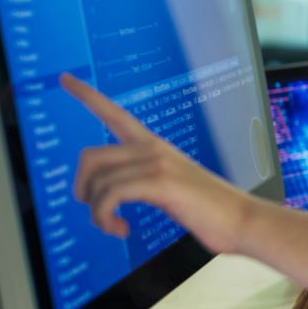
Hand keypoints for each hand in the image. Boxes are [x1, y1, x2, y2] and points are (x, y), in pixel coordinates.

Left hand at [61, 73, 259, 253]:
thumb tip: (115, 197)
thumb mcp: (172, 189)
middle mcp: (153, 148)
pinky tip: (122, 230)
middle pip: (89, 157)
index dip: (86, 95)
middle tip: (99, 213)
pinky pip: (110, 197)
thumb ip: (145, 182)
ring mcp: (157, 163)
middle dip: (82, 190)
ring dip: (96, 213)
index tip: (65, 78)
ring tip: (114, 226)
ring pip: (96, 181)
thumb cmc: (211, 210)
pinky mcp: (160, 183)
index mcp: (155, 146)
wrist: (243, 220)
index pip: (114, 113)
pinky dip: (106, 219)